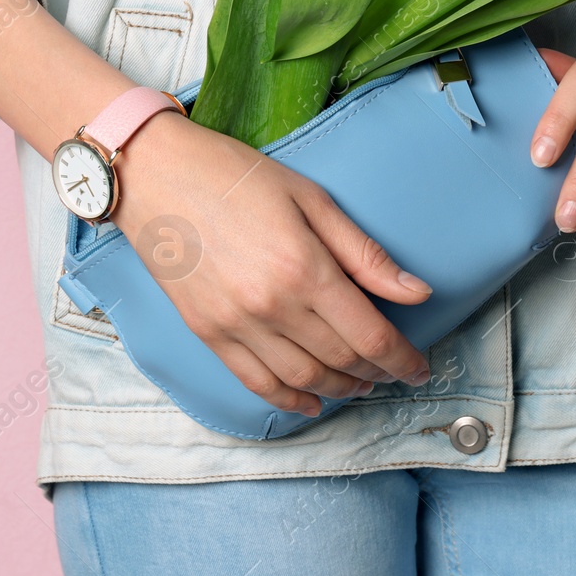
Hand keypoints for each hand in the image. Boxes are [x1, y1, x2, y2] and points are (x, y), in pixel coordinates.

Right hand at [110, 112, 433, 415]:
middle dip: (378, 373)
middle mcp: (272, 306)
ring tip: (361, 384)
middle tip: (396, 371)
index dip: (402, 359)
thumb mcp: (312, 199)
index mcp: (305, 268)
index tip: (420, 366)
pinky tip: (311, 401)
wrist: (155, 174)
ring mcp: (236, 325)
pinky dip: (289, 400)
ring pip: (303, 379)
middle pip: (341, 361)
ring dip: (340, 389)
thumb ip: (365, 254)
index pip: (369, 336)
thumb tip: (416, 293)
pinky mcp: (207, 333)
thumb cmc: (235, 176)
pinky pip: (256, 382)